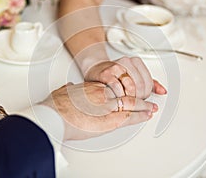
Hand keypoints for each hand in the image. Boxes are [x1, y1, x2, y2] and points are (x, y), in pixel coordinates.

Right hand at [42, 82, 158, 140]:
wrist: (54, 115)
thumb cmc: (56, 106)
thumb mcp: (63, 92)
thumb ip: (69, 88)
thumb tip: (70, 86)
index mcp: (92, 88)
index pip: (113, 87)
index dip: (123, 90)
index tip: (127, 91)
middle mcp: (103, 94)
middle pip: (125, 93)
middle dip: (137, 96)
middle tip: (146, 97)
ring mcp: (108, 106)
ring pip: (131, 103)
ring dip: (143, 106)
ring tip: (151, 107)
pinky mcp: (110, 120)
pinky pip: (130, 116)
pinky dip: (140, 116)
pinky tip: (147, 115)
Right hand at [84, 56, 166, 98]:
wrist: (95, 70)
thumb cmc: (115, 75)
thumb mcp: (134, 77)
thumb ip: (150, 83)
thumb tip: (163, 91)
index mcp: (136, 62)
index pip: (148, 82)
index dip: (147, 94)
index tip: (142, 99)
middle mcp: (126, 62)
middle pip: (141, 85)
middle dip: (139, 98)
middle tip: (134, 102)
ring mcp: (115, 67)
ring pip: (130, 87)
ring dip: (129, 98)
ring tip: (126, 101)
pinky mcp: (105, 74)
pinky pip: (117, 88)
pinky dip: (118, 96)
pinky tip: (117, 99)